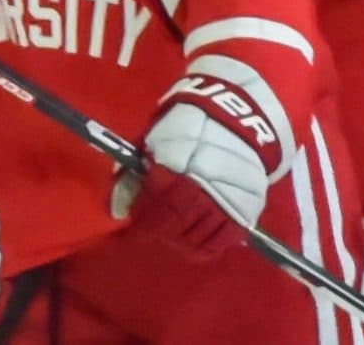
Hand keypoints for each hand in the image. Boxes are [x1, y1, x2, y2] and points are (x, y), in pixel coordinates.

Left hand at [111, 71, 283, 259]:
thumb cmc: (186, 126)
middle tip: (152, 228)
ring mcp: (225, 202)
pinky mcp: (246, 211)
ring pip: (195, 238)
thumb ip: (131, 174)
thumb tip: (117, 211)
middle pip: (174, 224)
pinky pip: (221, 241)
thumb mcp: (152, 140)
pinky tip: (193, 242)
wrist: (236, 117)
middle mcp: (201, 187)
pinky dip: (204, 247)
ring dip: (178, 240)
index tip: (136, 219)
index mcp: (175, 165)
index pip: (153, 204)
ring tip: (172, 233)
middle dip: (158, 229)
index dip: (142, 217)